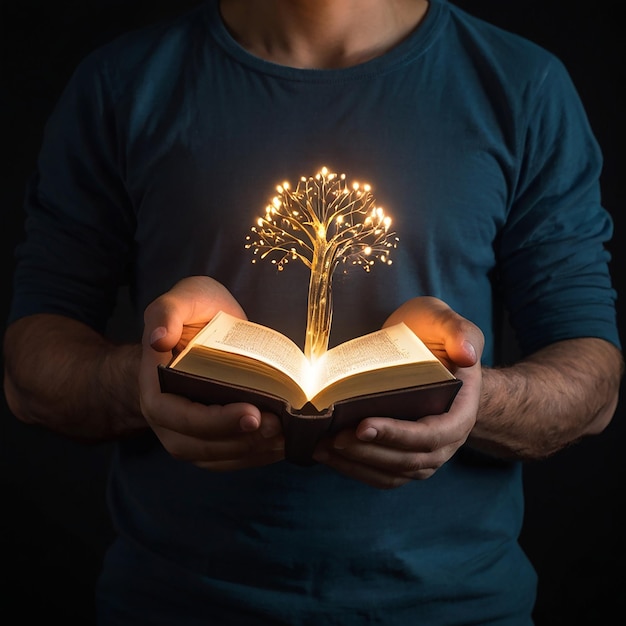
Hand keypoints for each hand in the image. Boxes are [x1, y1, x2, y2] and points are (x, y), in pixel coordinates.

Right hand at [139, 276, 284, 469]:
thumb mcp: (181, 300)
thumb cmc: (192, 313)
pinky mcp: (210, 437)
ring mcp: (187, 431)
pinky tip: (281, 444)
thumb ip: (166, 313)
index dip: (213, 421)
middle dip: (239, 441)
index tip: (252, 413)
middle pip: (197, 445)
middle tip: (277, 426)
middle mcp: (166, 416)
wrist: (202, 327)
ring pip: (215, 457)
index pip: (175, 415)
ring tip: (285, 436)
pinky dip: (255, 455)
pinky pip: (228, 458)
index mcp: (154, 385)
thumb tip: (158, 340)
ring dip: (252, 452)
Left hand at [312, 297, 483, 487]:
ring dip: (356, 465)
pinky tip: (329, 456)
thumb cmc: (435, 337)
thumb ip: (460, 334)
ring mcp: (425, 453)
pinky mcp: (404, 456)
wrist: (430, 353)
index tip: (362, 425)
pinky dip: (356, 469)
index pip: (433, 434)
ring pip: (392, 472)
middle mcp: (446, 440)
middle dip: (367, 452)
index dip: (398, 434)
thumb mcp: (446, 324)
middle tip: (332, 438)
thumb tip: (466, 355)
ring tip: (322, 448)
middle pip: (408, 459)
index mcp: (460, 412)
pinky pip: (382, 474)